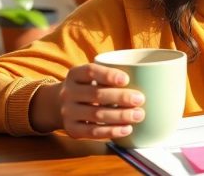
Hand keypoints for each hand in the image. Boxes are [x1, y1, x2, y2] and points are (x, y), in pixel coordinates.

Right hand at [30, 63, 145, 139]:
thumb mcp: (90, 76)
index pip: (90, 71)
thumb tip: (147, 75)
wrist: (56, 105)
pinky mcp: (71, 129)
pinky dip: (111, 131)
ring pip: (96, 114)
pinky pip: (93, 132)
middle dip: (121, 97)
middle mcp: (68, 92)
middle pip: (96, 94)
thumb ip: (109, 74)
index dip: (108, 75)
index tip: (127, 79)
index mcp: (74, 74)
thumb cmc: (86, 87)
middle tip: (140, 99)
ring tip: (139, 115)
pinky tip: (127, 129)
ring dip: (120, 116)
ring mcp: (67, 112)